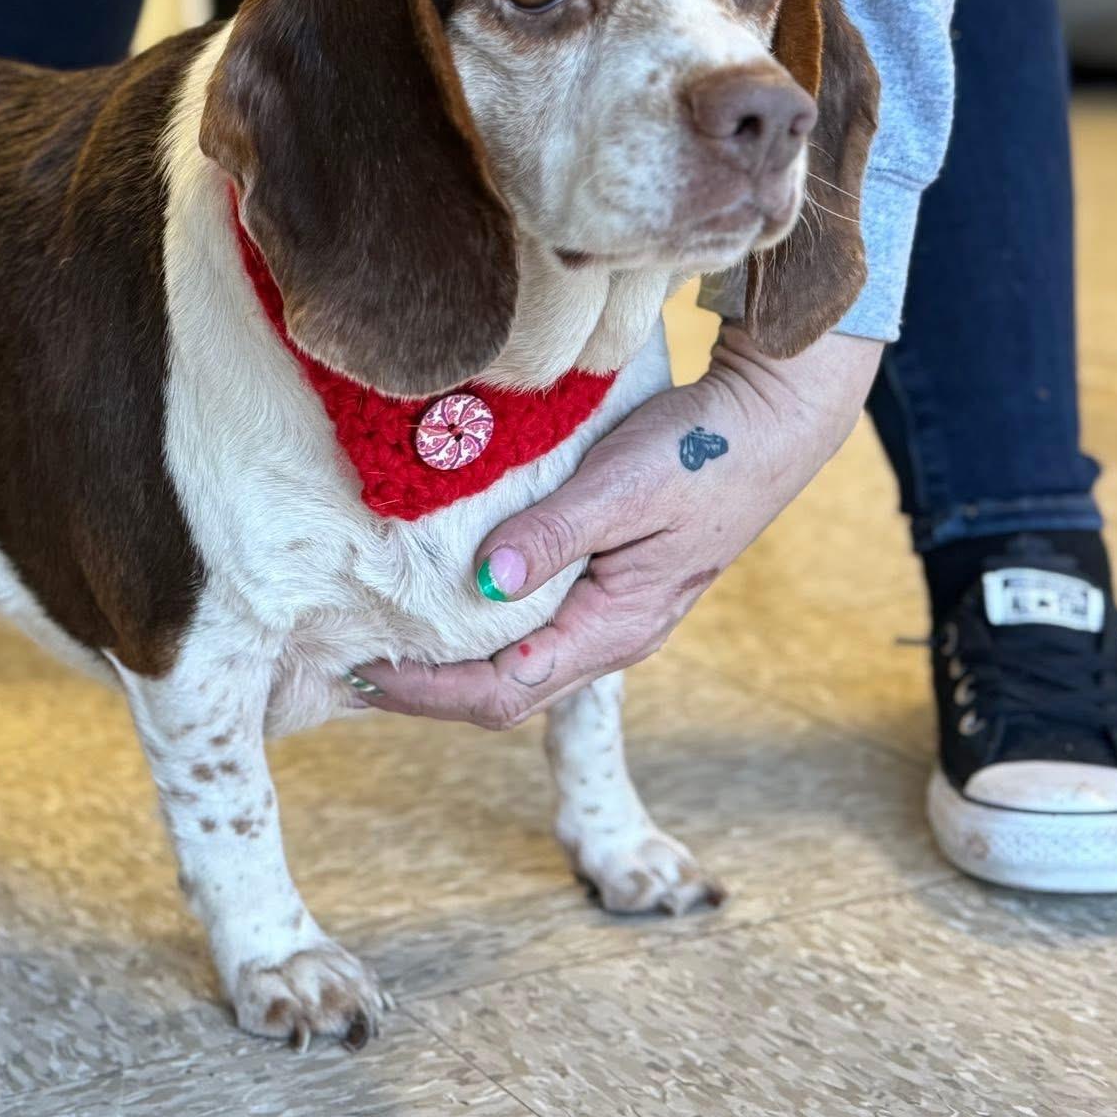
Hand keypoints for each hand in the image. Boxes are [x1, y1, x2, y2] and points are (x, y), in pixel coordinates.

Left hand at [349, 325, 880, 727]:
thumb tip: (487, 581)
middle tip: (347, 673)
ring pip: (517, 668)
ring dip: (449, 668)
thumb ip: (555, 535)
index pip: (503, 690)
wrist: (769, 422)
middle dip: (425, 692)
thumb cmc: (699, 452)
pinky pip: (531, 633)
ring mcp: (610, 616)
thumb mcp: (623, 487)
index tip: (362, 672)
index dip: (427, 692)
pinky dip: (477, 633)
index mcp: (614, 628)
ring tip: (379, 650)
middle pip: (504, 694)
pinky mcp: (607, 587)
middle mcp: (611, 638)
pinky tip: (441, 609)